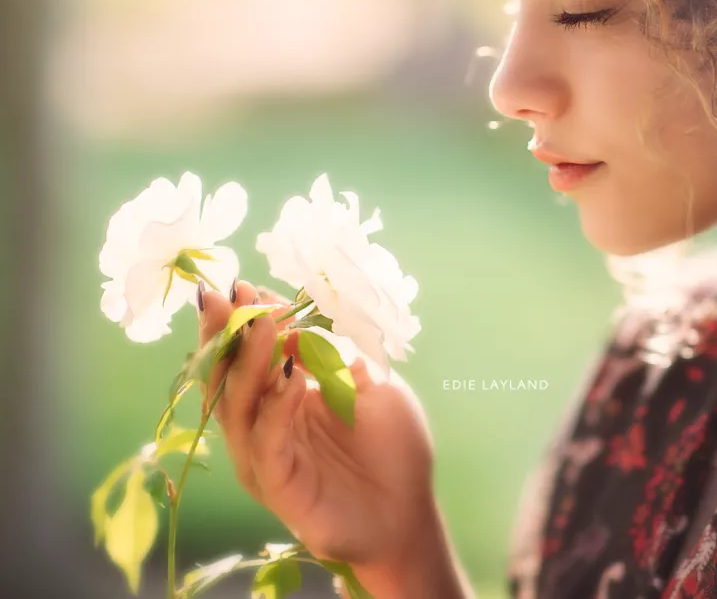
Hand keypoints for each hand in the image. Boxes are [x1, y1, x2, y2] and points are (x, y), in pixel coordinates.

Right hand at [197, 280, 452, 593]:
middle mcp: (263, 426)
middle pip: (229, 376)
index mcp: (282, 399)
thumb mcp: (371, 386)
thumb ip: (334, 356)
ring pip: (239, 406)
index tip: (244, 284)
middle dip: (227, 334)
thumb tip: (298, 322)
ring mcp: (265, 456)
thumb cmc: (394, 451)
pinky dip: (276, 410)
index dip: (246, 321)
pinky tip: (292, 379)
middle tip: (227, 295)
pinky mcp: (277, 486)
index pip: (250, 354)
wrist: (408, 513)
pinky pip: (268, 444)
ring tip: (262, 325)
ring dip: (249, 363)